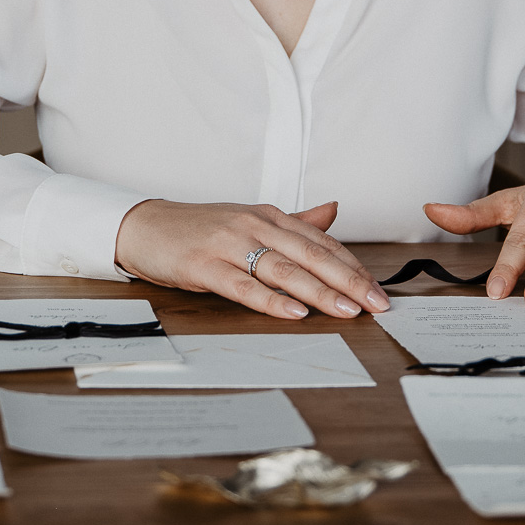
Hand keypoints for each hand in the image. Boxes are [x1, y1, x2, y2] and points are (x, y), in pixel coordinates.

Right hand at [113, 199, 391, 319]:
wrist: (146, 226)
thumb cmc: (201, 227)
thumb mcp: (250, 220)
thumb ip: (294, 221)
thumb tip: (333, 212)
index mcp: (269, 216)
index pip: (322, 242)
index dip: (353, 266)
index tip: (378, 289)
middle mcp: (254, 226)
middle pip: (311, 255)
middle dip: (349, 281)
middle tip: (377, 304)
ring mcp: (229, 245)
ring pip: (283, 270)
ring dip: (319, 292)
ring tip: (346, 310)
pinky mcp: (205, 266)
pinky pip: (244, 285)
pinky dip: (271, 300)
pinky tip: (294, 313)